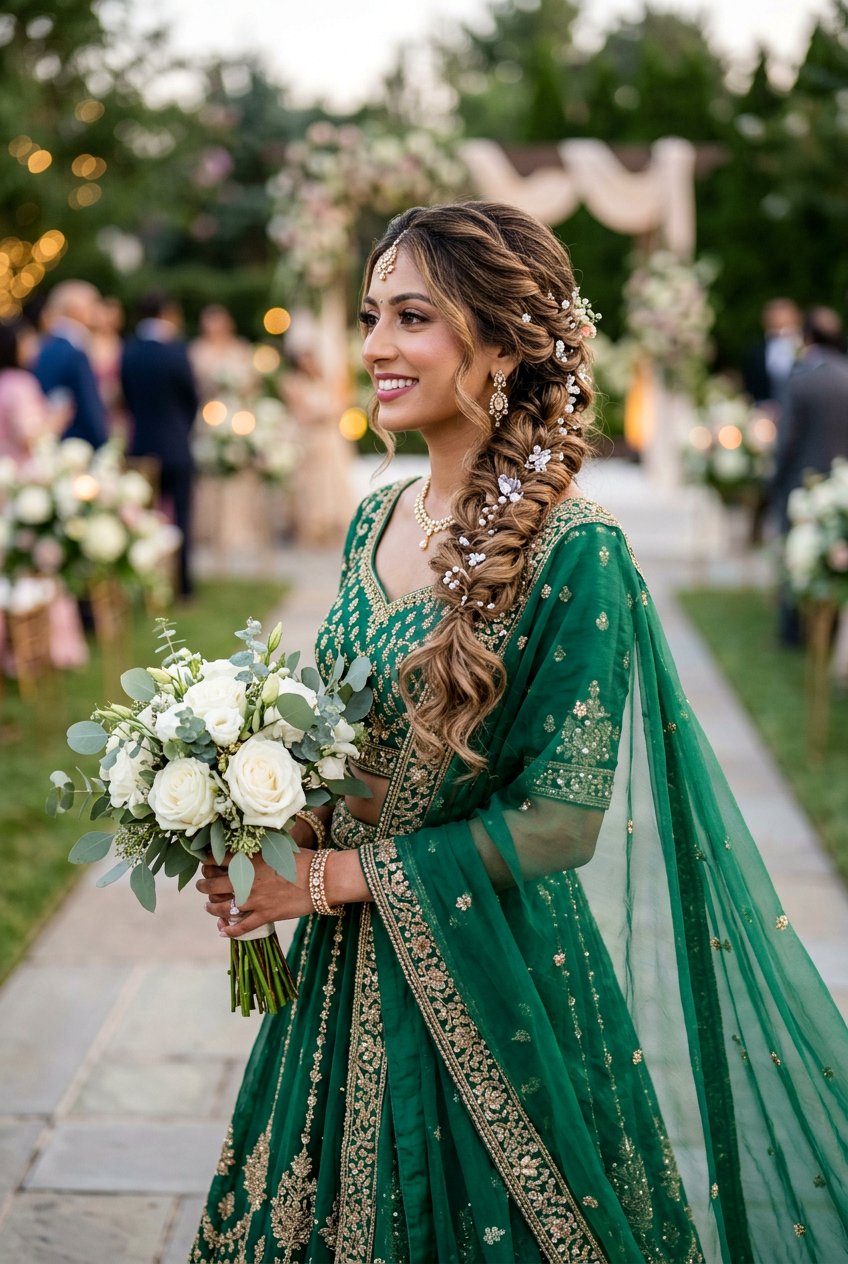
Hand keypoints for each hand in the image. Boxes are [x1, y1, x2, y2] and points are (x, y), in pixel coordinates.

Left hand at [197, 849, 315, 937]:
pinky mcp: (265, 916)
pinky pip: (241, 927)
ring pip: (222, 907)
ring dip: (211, 908)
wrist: (323, 878)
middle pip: (213, 884)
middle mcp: (247, 880)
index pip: (217, 859)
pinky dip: (229, 931)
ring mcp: (255, 900)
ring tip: (208, 906)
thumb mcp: (278, 848)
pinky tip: (222, 931)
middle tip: (201, 885)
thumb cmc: (305, 859)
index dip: (206, 860)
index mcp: (250, 860)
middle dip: (203, 885)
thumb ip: (260, 850)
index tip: (203, 862)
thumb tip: (249, 847)